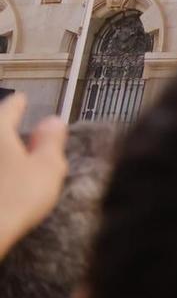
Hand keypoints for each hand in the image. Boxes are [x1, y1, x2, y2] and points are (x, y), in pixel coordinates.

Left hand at [0, 93, 67, 255]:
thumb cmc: (16, 198)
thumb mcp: (47, 168)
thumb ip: (50, 141)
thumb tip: (52, 120)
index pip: (9, 109)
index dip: (18, 104)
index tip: (21, 99)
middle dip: (7, 132)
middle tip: (16, 131)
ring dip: (4, 155)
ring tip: (12, 159)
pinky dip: (1, 175)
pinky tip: (5, 182)